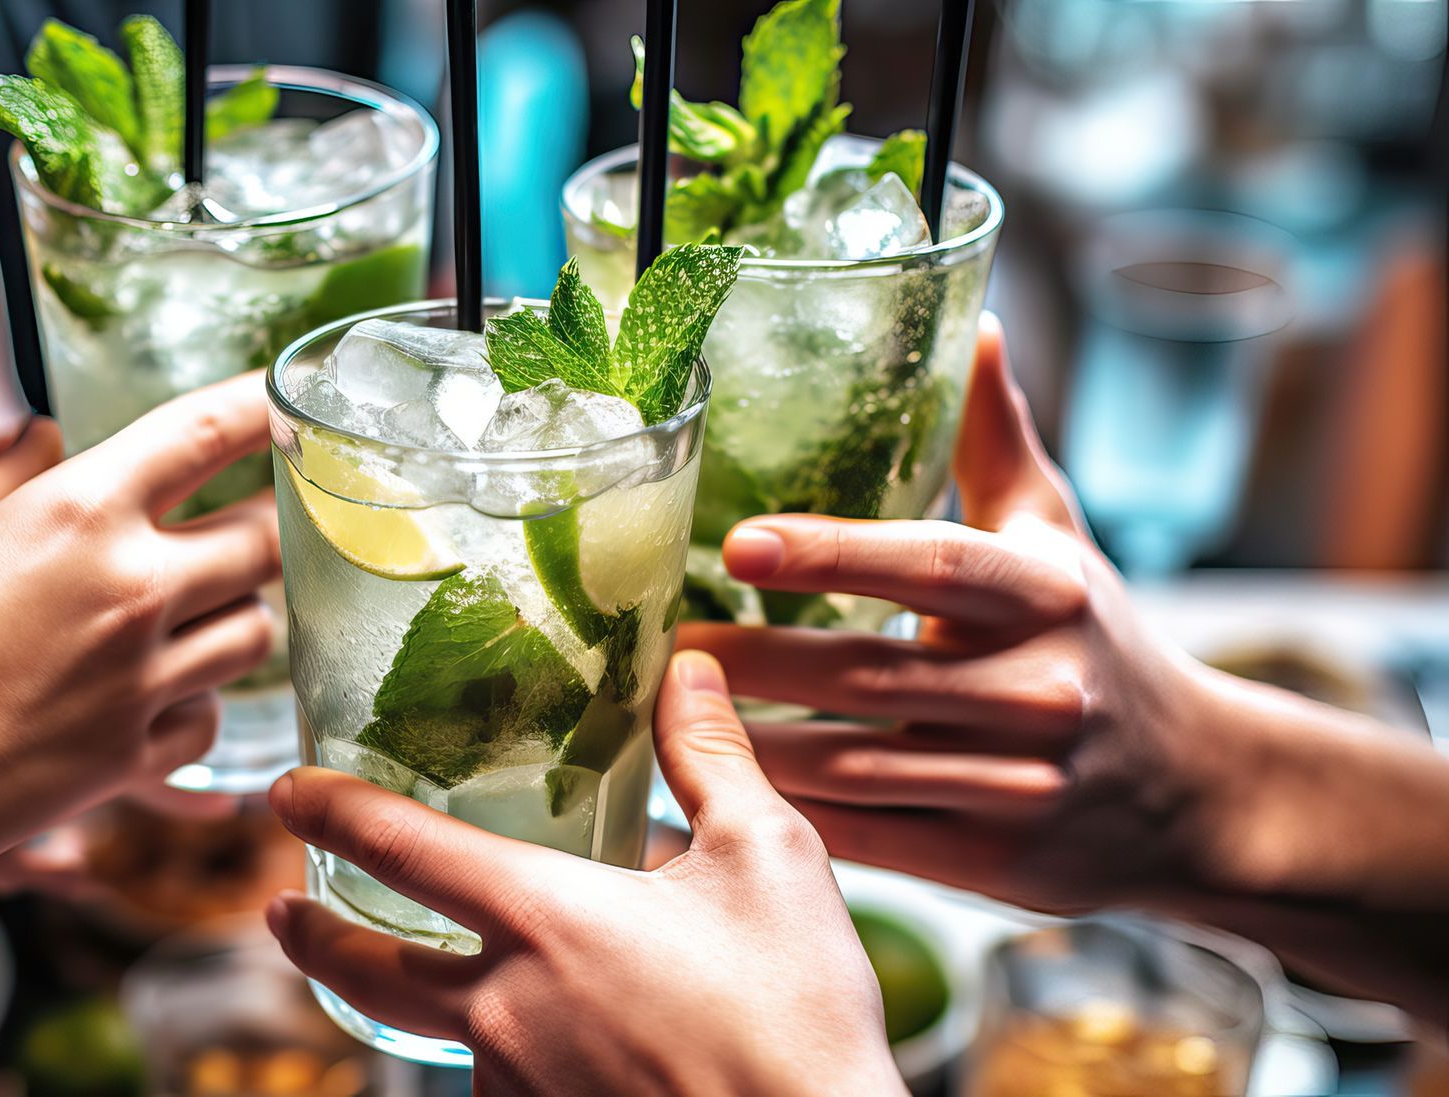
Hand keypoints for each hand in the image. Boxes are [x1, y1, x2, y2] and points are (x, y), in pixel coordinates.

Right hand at [0, 372, 279, 1035]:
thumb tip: (41, 434)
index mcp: (80, 511)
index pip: (207, 432)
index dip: (264, 405)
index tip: (292, 398)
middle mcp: (134, 586)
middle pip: (265, 539)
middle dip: (277, 523)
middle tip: (265, 519)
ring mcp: (145, 677)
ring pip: (256, 631)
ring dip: (241, 614)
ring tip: (207, 610)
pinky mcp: (138, 755)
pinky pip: (211, 717)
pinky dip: (201, 702)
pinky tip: (167, 695)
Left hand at [264, 652, 904, 1096]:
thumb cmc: (798, 1012)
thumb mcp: (767, 858)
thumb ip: (710, 757)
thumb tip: (690, 668)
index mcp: (541, 916)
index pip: (397, 847)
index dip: (330, 811)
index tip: (286, 793)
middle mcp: (502, 1008)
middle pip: (365, 969)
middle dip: (313, 935)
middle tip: (279, 910)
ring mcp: (514, 1084)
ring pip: (438, 1035)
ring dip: (420, 1000)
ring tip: (437, 973)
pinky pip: (497, 1084)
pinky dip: (501, 1053)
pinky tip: (549, 1041)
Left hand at [681, 315, 1218, 912]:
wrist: (1201, 792)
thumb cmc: (1100, 641)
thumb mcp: (1060, 537)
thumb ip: (997, 440)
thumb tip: (968, 325)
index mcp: (1045, 594)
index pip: (929, 563)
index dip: (831, 553)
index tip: (737, 543)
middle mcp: (1037, 687)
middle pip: (864, 673)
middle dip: (747, 662)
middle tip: (652, 642)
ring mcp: (1016, 782)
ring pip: (850, 766)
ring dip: (744, 746)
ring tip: (656, 714)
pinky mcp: (991, 860)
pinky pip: (864, 838)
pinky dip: (782, 816)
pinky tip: (711, 792)